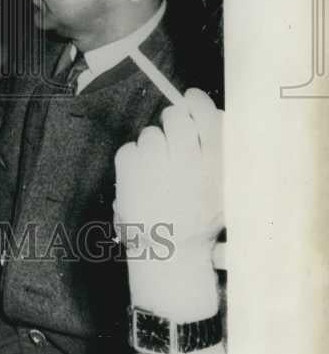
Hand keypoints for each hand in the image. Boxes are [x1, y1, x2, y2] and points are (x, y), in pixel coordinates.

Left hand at [114, 88, 223, 258]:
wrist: (169, 255)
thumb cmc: (197, 222)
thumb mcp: (223, 191)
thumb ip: (220, 154)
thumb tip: (211, 114)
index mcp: (214, 167)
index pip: (208, 117)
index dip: (198, 102)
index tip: (191, 97)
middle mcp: (186, 162)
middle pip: (176, 118)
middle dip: (172, 121)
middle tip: (171, 137)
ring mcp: (155, 164)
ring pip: (150, 133)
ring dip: (152, 147)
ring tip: (157, 175)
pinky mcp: (129, 169)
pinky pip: (130, 148)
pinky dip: (133, 161)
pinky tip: (141, 182)